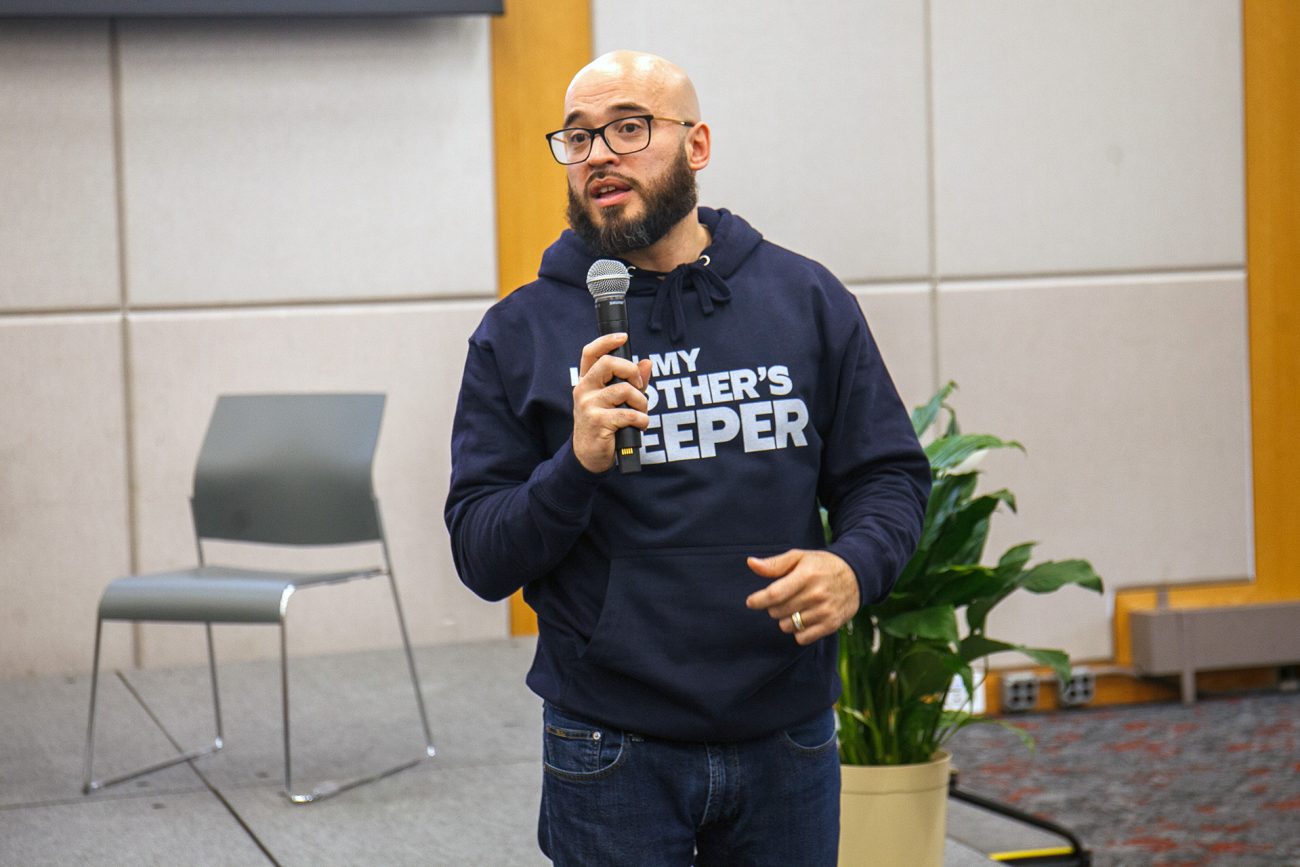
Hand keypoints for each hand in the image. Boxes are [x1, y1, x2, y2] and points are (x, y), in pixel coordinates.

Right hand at [572, 333, 653, 472]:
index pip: (591, 353)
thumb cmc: (604, 425)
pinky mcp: (598, 421)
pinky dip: (641, 419)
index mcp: (587, 381)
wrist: (589, 456)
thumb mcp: (615, 401)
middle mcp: (584, 389)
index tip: (623, 337)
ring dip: (641, 402)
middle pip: (609, 363)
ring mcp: (589, 405)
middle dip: (632, 372)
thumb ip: (632, 382)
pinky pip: (629, 413)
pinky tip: (639, 425)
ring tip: (640, 413)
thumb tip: (647, 363)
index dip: (606, 341)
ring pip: (624, 390)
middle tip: (639, 385)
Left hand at [745, 549, 859, 644]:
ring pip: (788, 626)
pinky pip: (802, 638)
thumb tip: (751, 563)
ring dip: (785, 619)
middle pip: (778, 611)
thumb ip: (775, 564)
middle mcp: (816, 594)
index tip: (751, 602)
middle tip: (783, 598)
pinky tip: (804, 618)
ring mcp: (825, 611)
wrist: (856, 575)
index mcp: (806, 575)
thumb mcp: (799, 557)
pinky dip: (798, 631)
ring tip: (795, 607)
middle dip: (774, 607)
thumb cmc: (821, 565)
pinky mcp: (831, 625)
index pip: (775, 594)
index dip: (759, 600)